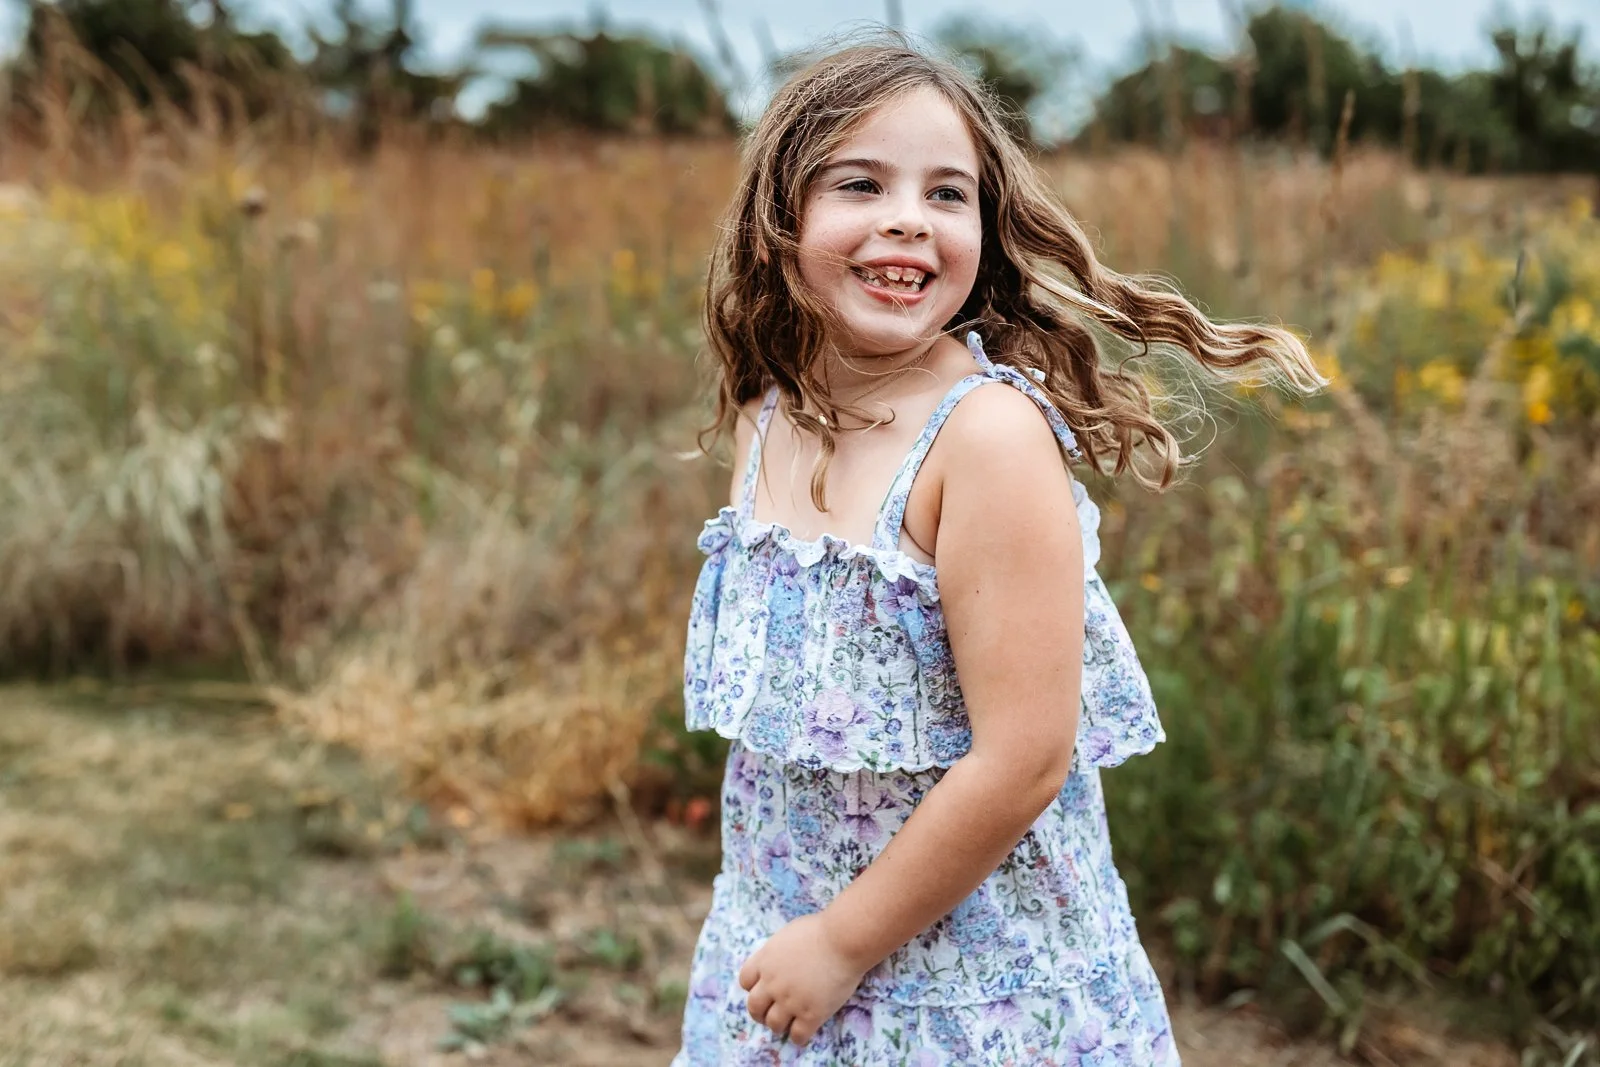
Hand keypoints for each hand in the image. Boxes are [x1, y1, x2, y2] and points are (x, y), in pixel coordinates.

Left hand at [738, 912, 869, 1046]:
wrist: (843, 940)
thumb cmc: (821, 930)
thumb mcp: (788, 934)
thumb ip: (778, 952)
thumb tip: (780, 960)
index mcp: (765, 961)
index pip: (745, 981)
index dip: (753, 988)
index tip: (762, 990)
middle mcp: (772, 983)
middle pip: (754, 1007)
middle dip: (760, 1012)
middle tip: (768, 1014)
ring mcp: (790, 1001)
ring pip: (774, 1024)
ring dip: (778, 1025)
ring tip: (787, 1023)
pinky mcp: (811, 1014)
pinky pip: (798, 1036)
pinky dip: (798, 1037)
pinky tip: (804, 1032)